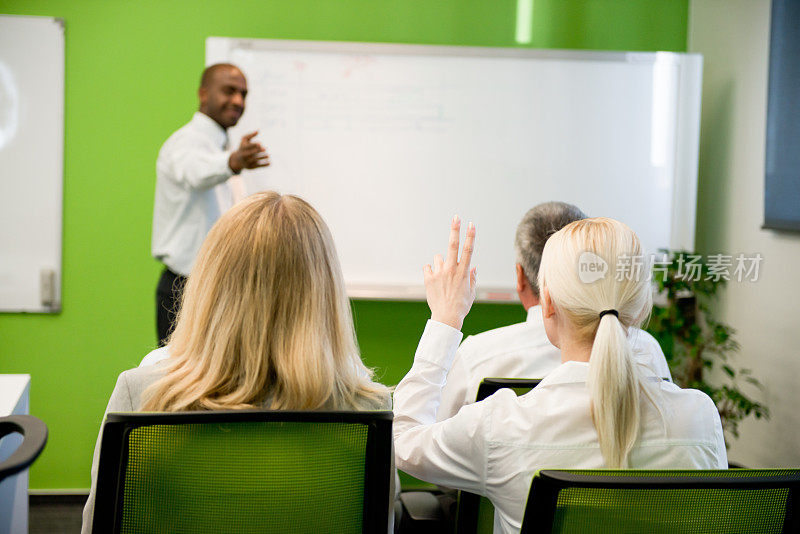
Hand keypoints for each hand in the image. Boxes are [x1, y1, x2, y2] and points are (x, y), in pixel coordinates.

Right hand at [228, 131, 269, 172]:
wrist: (237, 161)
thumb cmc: (242, 147)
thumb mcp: (244, 140)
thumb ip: (250, 135)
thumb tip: (258, 130)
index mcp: (242, 148)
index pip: (247, 147)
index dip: (254, 145)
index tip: (260, 143)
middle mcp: (244, 156)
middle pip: (251, 153)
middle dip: (258, 151)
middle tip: (265, 149)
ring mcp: (247, 162)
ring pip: (255, 160)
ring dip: (262, 158)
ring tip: (268, 155)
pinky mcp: (250, 167)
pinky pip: (257, 166)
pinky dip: (264, 165)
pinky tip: (270, 163)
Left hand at [423, 215, 476, 330]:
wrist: (446, 317)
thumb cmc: (461, 306)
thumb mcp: (471, 292)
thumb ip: (472, 278)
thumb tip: (472, 267)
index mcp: (463, 272)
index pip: (468, 250)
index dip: (470, 236)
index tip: (472, 224)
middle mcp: (451, 269)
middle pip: (453, 245)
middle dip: (455, 229)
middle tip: (456, 217)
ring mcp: (439, 273)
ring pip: (438, 257)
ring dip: (440, 263)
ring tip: (442, 277)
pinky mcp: (429, 278)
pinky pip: (428, 267)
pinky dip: (431, 271)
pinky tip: (434, 280)